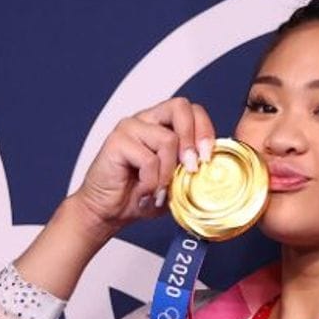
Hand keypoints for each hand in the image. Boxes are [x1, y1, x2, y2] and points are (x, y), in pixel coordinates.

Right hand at [68, 96, 218, 233]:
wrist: (107, 211)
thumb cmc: (139, 195)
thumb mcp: (174, 181)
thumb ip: (191, 169)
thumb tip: (212, 165)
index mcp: (161, 124)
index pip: (191, 110)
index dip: (205, 130)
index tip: (208, 158)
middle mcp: (146, 119)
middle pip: (181, 107)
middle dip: (193, 139)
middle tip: (192, 167)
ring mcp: (130, 128)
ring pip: (168, 139)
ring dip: (169, 172)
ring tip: (159, 190)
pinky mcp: (117, 141)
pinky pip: (149, 159)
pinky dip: (151, 182)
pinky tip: (144, 191)